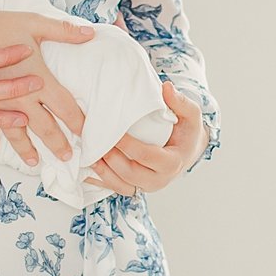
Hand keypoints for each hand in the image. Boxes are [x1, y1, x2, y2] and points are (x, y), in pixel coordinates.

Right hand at [0, 11, 92, 165]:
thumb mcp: (33, 23)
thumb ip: (63, 31)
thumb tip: (90, 33)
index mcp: (37, 79)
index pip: (65, 108)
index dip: (79, 123)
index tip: (88, 135)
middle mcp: (18, 98)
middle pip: (44, 127)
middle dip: (57, 144)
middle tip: (67, 157)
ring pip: (14, 133)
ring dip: (25, 148)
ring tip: (33, 162)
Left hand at [84, 84, 206, 196]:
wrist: (186, 151)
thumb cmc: (186, 131)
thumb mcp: (190, 115)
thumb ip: (180, 101)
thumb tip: (166, 87)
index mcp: (172, 162)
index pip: (146, 155)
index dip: (128, 145)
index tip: (113, 132)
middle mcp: (160, 180)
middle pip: (131, 174)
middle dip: (111, 160)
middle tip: (95, 144)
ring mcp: (147, 186)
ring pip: (121, 185)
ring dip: (103, 173)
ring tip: (88, 156)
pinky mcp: (136, 188)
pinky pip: (116, 188)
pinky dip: (100, 181)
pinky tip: (86, 171)